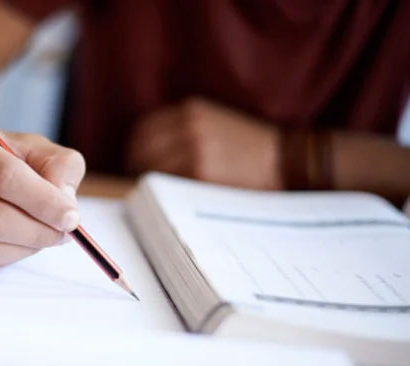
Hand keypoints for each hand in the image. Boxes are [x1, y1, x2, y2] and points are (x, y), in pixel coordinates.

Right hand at [0, 123, 84, 269]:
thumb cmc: (0, 157)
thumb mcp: (34, 148)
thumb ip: (59, 165)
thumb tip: (63, 200)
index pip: (2, 175)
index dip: (42, 200)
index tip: (71, 217)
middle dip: (37, 230)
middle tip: (64, 232)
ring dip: (24, 248)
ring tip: (46, 236)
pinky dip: (7, 257)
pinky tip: (20, 242)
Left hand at [127, 98, 282, 189]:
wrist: (285, 160)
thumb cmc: (249, 147)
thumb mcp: (214, 122)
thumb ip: (181, 129)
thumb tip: (144, 152)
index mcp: (190, 110)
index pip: (142, 129)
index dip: (136, 149)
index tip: (136, 163)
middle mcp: (188, 126)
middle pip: (141, 149)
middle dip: (137, 167)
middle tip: (142, 183)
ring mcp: (194, 150)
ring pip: (151, 168)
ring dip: (148, 182)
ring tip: (157, 193)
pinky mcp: (200, 174)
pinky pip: (167, 184)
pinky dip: (163, 193)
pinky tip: (171, 199)